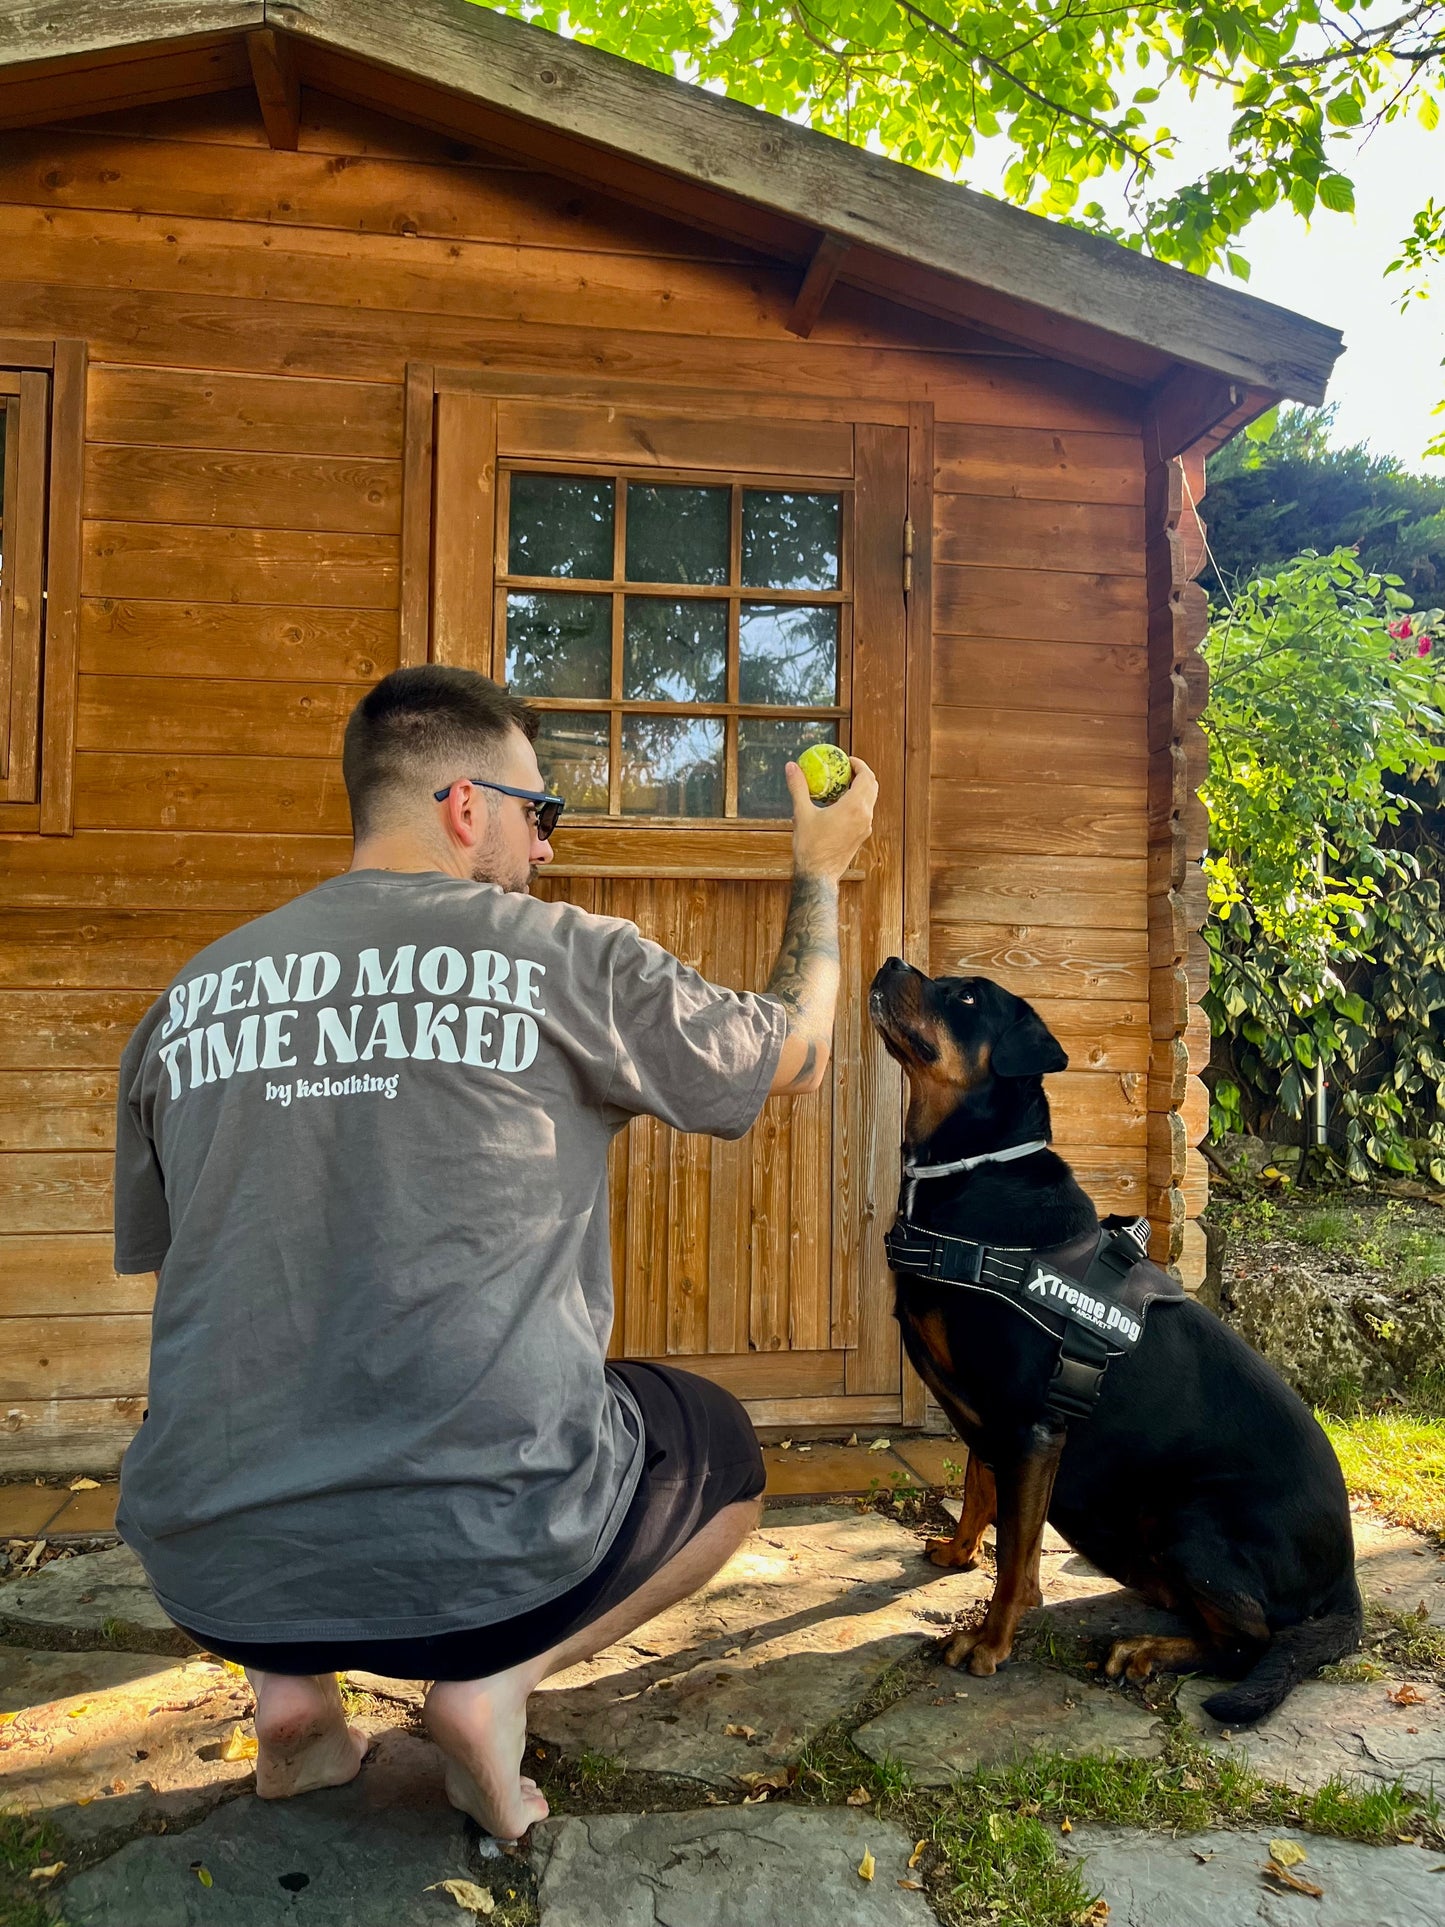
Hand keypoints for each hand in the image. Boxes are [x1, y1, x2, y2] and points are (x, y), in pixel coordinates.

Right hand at [783, 757, 877, 884]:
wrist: (818, 875)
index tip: (846, 760)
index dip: (859, 764)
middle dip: (861, 774)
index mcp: (854, 807)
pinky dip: (856, 802)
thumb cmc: (810, 846)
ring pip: (869, 800)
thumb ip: (798, 787)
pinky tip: (837, 806)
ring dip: (859, 789)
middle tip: (844, 769)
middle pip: (872, 786)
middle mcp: (865, 816)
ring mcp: (865, 827)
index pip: (866, 776)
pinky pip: (864, 812)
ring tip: (838, 786)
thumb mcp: (802, 814)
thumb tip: (791, 766)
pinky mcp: (861, 836)